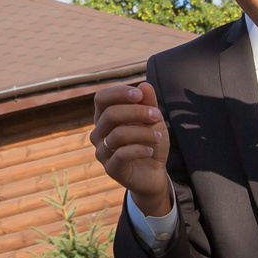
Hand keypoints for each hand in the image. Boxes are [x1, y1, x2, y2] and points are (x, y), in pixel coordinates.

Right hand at [91, 82, 171, 217]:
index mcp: (104, 117)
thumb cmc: (149, 142)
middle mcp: (99, 133)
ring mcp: (102, 151)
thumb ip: (148, 103)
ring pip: (118, 135)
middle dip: (137, 112)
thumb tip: (144, 85)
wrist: (153, 172)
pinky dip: (140, 150)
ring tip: (159, 137)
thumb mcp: (153, 120)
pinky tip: (150, 151)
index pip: (101, 98)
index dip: (119, 92)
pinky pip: (122, 154)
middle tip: (157, 115)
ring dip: (143, 132)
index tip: (140, 94)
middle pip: (110, 114)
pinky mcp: (111, 168)